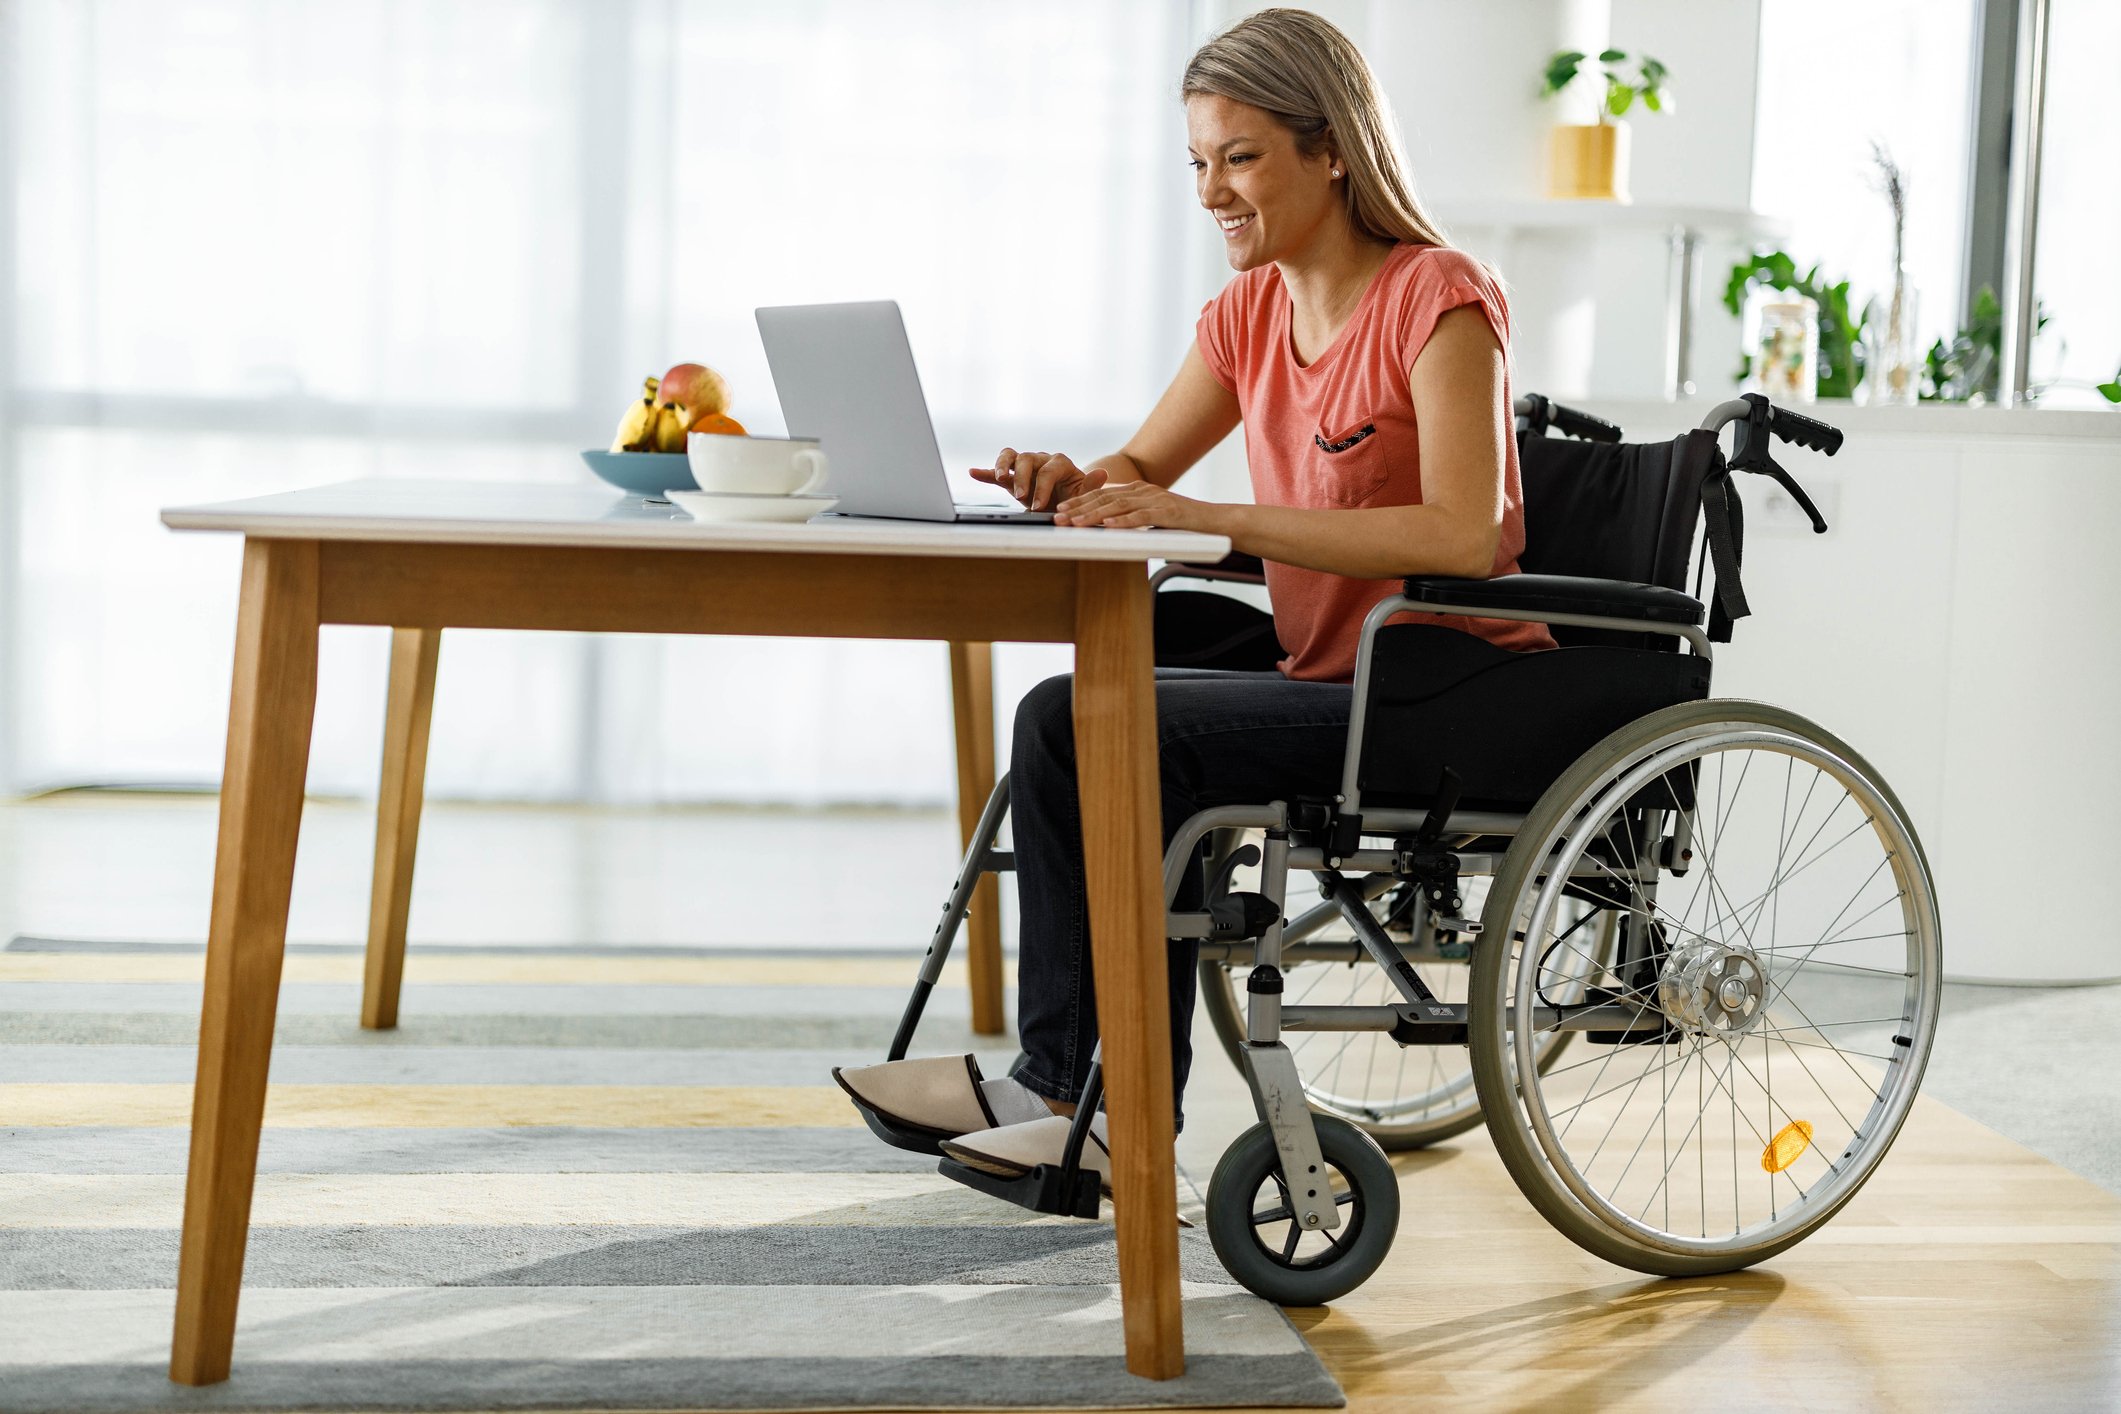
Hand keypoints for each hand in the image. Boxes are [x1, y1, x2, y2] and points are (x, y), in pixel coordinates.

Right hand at [970, 448, 1104, 509]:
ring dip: (1003, 466)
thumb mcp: (1085, 495)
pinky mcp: (1012, 477)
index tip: (1038, 506)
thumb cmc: (1075, 499)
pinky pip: (997, 471)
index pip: (1048, 470)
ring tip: (1000, 478)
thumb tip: (1102, 473)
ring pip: (1010, 456)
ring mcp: (1025, 466)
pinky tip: (973, 472)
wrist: (1066, 503)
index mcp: (1060, 463)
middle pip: (1027, 459)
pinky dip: (985, 472)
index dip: (1042, 487)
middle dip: (1023, 478)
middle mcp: (1041, 460)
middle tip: (1022, 497)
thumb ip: (1091, 486)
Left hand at [1053, 479, 1213, 530]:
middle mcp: (1145, 491)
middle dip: (1079, 508)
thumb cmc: (1185, 526)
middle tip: (1059, 517)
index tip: (1061, 510)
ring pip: (1118, 507)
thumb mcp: (1153, 519)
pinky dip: (1123, 522)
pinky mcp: (1168, 513)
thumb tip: (1108, 527)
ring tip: (1075, 523)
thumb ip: (1132, 519)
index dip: (1080, 501)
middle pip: (1105, 499)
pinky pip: (1141, 517)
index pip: (1103, 495)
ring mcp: (1157, 500)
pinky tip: (1108, 526)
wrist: (1218, 523)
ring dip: (1094, 516)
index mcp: (1139, 491)